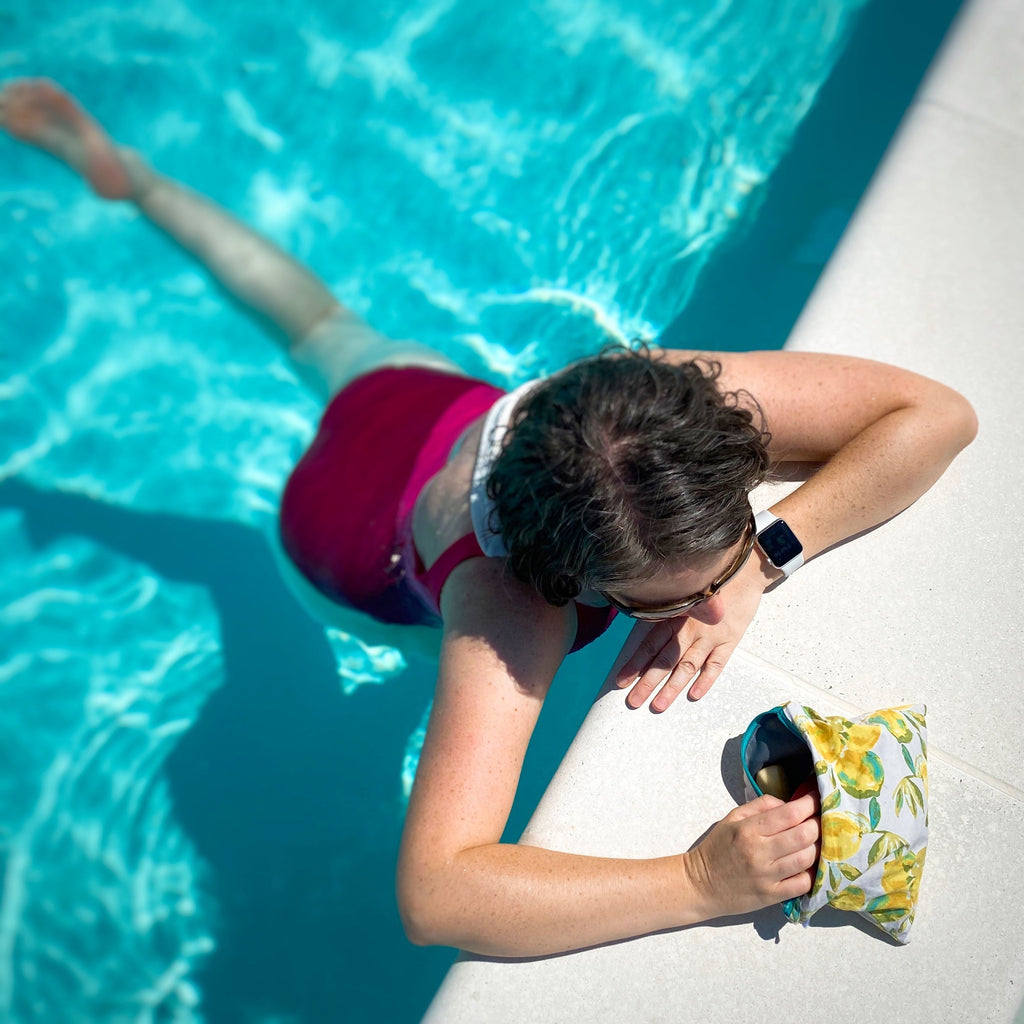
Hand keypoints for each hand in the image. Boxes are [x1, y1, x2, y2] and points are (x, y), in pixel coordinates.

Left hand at [614, 566, 764, 709]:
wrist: (743, 572)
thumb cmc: (709, 584)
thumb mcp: (683, 595)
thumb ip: (667, 615)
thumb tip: (646, 633)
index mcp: (674, 618)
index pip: (649, 645)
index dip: (634, 664)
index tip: (620, 681)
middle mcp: (689, 629)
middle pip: (664, 659)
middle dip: (647, 682)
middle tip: (633, 701)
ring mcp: (709, 637)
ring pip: (687, 666)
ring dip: (672, 687)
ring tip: (658, 705)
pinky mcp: (729, 641)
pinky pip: (716, 665)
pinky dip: (706, 680)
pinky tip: (694, 695)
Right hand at [682, 792, 820, 920]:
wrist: (700, 885)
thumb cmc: (717, 848)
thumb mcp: (732, 818)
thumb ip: (760, 806)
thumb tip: (788, 803)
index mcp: (749, 829)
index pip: (790, 814)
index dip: (810, 804)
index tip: (819, 798)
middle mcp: (760, 852)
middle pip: (804, 835)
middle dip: (818, 825)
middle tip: (821, 821)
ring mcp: (767, 876)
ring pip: (807, 859)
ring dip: (817, 848)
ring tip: (817, 842)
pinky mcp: (772, 896)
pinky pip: (803, 884)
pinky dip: (812, 873)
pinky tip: (809, 866)